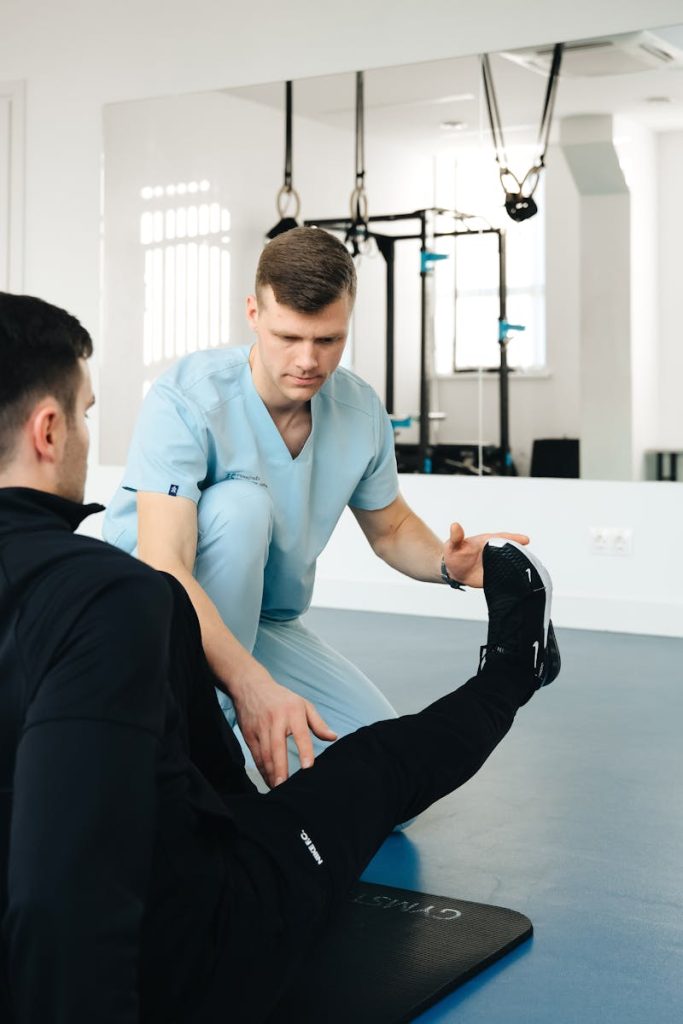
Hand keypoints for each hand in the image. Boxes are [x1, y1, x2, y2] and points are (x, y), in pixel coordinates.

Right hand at [231, 663, 336, 787]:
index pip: (301, 734)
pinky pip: (255, 755)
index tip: (308, 767)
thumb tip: (333, 738)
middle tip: (285, 786)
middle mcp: (276, 720)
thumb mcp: (303, 704)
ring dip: (270, 773)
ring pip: (264, 754)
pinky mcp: (249, 733)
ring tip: (277, 788)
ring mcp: (260, 727)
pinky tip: (268, 779)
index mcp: (293, 712)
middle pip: (277, 748)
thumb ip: (318, 723)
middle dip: (280, 769)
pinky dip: (262, 769)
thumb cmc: (281, 698)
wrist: (250, 685)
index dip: (305, 750)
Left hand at [443, 522, 528, 588]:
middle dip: (521, 553)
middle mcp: (495, 552)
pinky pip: (507, 576)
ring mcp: (497, 564)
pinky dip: (513, 578)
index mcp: (488, 541)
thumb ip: (456, 537)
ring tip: (529, 569)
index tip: (526, 540)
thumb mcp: (453, 545)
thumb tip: (454, 525)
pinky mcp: (496, 576)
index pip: (503, 538)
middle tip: (530, 557)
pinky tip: (520, 581)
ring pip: (511, 563)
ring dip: (519, 565)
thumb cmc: (454, 554)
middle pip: (511, 551)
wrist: (453, 570)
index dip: (514, 538)